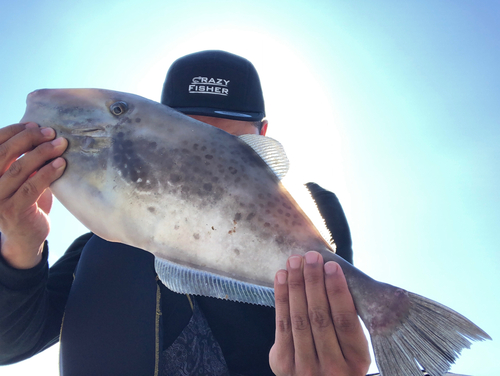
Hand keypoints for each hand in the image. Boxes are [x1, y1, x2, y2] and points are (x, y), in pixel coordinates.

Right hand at [0, 122, 66, 268]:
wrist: (24, 237)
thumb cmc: (25, 201)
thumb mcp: (20, 178)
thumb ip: (23, 160)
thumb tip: (42, 132)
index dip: (12, 131)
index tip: (34, 123)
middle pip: (5, 153)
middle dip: (29, 138)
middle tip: (51, 132)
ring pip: (19, 168)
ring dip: (43, 153)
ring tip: (61, 145)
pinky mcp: (13, 211)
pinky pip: (32, 187)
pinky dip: (48, 173)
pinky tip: (61, 164)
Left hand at [270, 251, 369, 375]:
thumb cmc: (339, 360)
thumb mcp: (354, 350)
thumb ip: (348, 322)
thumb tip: (336, 276)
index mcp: (356, 361)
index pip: (346, 321)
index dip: (337, 291)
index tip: (332, 266)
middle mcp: (332, 368)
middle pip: (320, 317)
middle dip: (314, 282)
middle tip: (311, 256)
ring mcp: (305, 368)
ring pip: (299, 319)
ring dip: (295, 285)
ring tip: (295, 261)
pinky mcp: (282, 364)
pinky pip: (282, 324)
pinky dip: (281, 297)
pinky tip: (281, 278)